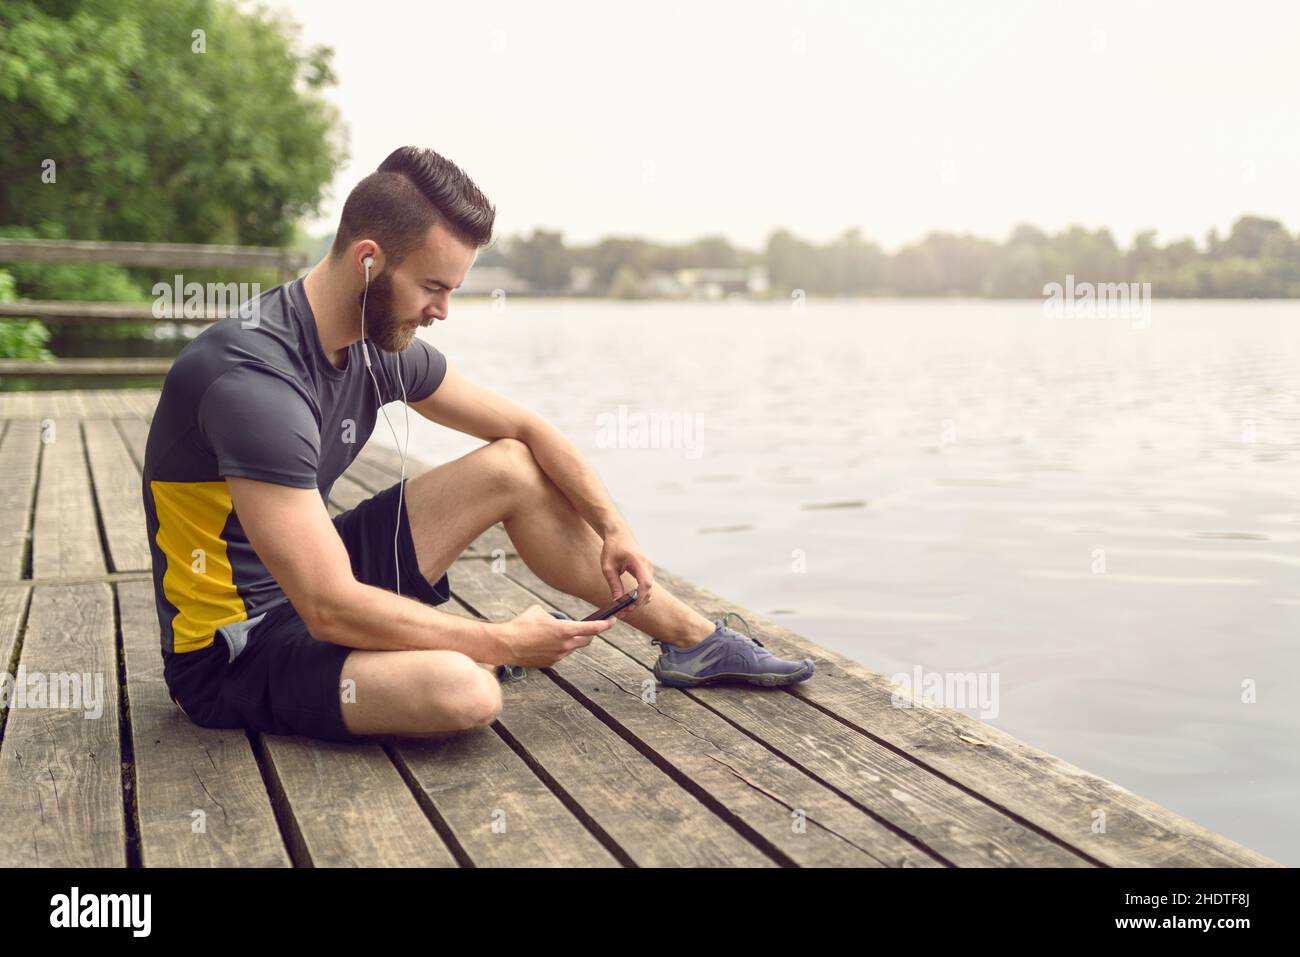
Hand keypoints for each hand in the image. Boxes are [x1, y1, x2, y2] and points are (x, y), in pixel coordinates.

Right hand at [498, 605, 613, 667]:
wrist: (505, 645)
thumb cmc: (521, 625)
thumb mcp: (538, 611)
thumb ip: (553, 615)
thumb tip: (556, 620)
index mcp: (564, 630)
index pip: (593, 628)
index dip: (605, 624)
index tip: (612, 621)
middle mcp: (565, 645)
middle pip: (587, 640)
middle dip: (590, 633)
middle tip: (590, 627)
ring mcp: (558, 656)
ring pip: (573, 647)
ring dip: (572, 640)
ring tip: (559, 633)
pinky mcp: (550, 663)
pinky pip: (561, 654)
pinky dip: (560, 647)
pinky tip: (547, 642)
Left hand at [599, 526, 653, 615]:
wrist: (619, 533)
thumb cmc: (612, 547)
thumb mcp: (608, 567)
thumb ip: (614, 584)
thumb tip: (617, 601)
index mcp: (639, 562)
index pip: (645, 583)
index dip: (639, 597)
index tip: (630, 607)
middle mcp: (647, 565)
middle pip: (648, 589)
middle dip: (637, 602)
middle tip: (623, 612)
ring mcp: (648, 567)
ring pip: (648, 589)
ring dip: (638, 600)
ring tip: (623, 608)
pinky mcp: (646, 569)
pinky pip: (645, 585)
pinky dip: (639, 594)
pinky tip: (627, 600)